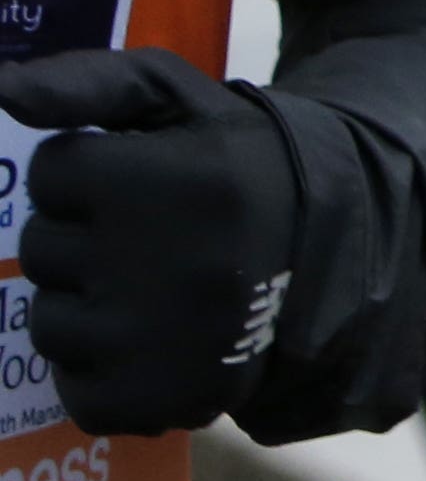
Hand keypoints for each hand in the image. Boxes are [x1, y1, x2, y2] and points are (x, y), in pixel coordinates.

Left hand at [0, 45, 296, 435]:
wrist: (337, 250)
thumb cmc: (239, 163)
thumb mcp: (180, 100)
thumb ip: (89, 82)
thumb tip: (1, 90)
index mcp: (176, 180)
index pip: (55, 170)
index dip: (91, 169)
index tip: (143, 177)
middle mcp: (167, 263)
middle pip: (45, 247)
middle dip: (81, 237)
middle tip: (149, 236)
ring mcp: (159, 341)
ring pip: (48, 322)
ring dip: (83, 305)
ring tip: (148, 291)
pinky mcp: (158, 399)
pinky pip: (77, 392)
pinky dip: (100, 373)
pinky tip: (149, 345)